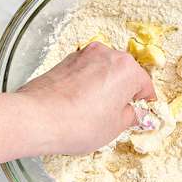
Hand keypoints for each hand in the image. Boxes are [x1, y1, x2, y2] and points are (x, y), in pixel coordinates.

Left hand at [14, 43, 155, 154]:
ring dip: (104, 88)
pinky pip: (85, 72)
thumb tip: (135, 113)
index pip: (145, 85)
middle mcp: (107, 54)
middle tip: (116, 115)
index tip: (138, 115)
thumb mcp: (116, 126)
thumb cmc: (80, 123)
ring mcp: (84, 55)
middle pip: (124, 74)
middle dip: (123, 92)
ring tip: (95, 112)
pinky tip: (79, 105)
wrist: (36, 118)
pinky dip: (87, 85)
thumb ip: (131, 116)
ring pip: (104, 72)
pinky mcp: (65, 61)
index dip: (143, 103)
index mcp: (127, 68)